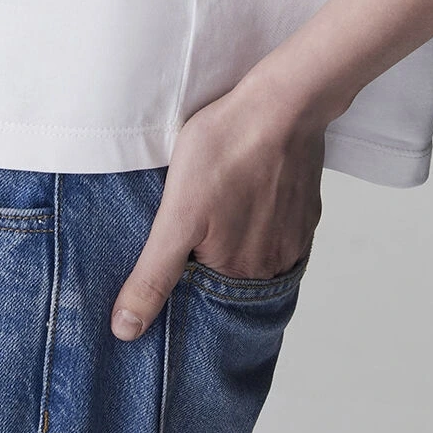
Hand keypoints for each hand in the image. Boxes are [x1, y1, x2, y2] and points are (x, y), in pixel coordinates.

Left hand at [111, 74, 324, 338]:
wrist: (283, 102)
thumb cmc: (226, 150)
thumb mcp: (177, 214)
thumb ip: (154, 274)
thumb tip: (126, 330)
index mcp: (240, 273)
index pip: (205, 299)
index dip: (184, 283)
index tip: (174, 260)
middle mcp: (274, 264)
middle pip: (233, 276)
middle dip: (210, 261)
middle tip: (194, 225)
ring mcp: (295, 234)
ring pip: (257, 251)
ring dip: (237, 240)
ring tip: (217, 210)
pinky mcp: (306, 207)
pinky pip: (278, 227)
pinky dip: (261, 219)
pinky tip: (245, 195)